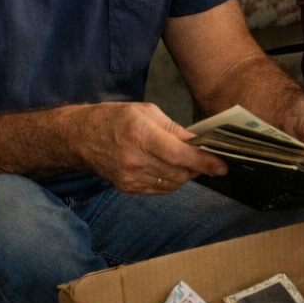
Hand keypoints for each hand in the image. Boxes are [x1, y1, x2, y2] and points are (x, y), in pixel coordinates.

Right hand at [77, 101, 225, 194]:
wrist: (81, 137)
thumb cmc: (116, 118)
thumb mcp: (147, 112)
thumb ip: (176, 129)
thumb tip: (200, 142)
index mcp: (141, 135)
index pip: (179, 155)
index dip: (203, 162)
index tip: (222, 166)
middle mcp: (134, 160)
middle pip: (179, 173)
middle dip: (198, 168)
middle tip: (207, 159)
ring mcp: (129, 177)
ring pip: (172, 184)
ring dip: (186, 175)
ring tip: (186, 161)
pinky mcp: (127, 188)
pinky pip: (160, 190)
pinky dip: (171, 181)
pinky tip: (169, 168)